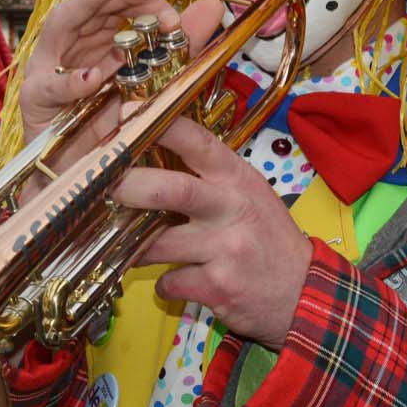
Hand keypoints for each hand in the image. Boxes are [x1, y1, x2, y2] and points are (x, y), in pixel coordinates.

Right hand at [19, 0, 224, 163]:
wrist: (81, 173)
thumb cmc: (111, 122)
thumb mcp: (153, 80)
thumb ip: (179, 44)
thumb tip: (213, 6)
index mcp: (92, 37)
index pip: (111, 2)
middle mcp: (67, 46)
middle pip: (87, 5)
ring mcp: (47, 69)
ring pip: (60, 29)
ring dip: (87, 8)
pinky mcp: (36, 101)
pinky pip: (50, 88)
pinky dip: (70, 82)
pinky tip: (93, 78)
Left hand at [116, 118, 310, 349]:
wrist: (305, 293)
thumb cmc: (268, 237)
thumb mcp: (250, 193)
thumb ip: (209, 176)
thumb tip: (150, 155)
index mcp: (237, 178)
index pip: (196, 140)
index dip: (157, 124)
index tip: (126, 114)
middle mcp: (232, 208)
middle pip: (170, 190)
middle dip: (128, 186)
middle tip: (101, 186)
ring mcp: (225, 248)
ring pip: (157, 243)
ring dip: (135, 245)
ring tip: (129, 242)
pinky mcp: (218, 286)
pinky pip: (169, 282)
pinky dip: (164, 283)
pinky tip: (176, 280)